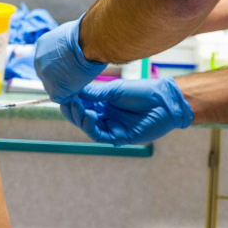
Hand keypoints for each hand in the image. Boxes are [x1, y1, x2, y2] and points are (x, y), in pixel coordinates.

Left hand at [34, 16, 107, 102]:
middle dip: (59, 78)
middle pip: (46, 76)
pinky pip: (60, 97)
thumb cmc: (87, 35)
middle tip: (75, 75)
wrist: (91, 40)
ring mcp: (45, 75)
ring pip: (53, 87)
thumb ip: (64, 45)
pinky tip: (80, 84)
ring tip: (80, 78)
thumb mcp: (69, 34)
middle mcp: (38, 60)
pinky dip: (70, 94)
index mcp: (41, 45)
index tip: (70, 68)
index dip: (58, 68)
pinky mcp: (54, 88)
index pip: (46, 62)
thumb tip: (71, 51)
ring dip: (65, 86)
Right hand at [61, 77, 193, 145]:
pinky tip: (89, 116)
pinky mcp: (119, 137)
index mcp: (104, 104)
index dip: (72, 101)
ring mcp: (112, 127)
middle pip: (82, 117)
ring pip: (88, 127)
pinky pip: (100, 136)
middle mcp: (105, 116)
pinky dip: (92, 127)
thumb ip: (96, 93)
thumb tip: (74, 92)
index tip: (63, 94)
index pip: (82, 105)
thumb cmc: (143, 92)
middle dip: (72, 110)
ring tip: (75, 107)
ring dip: (79, 118)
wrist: (164, 101)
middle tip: (66, 102)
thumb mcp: (115, 89)